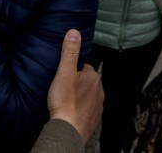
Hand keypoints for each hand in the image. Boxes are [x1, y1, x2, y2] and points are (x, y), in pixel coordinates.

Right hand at [47, 29, 103, 143]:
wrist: (68, 130)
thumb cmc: (64, 101)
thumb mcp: (64, 72)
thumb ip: (69, 52)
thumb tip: (74, 32)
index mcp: (94, 77)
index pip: (83, 66)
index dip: (71, 69)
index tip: (62, 75)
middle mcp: (100, 91)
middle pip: (85, 80)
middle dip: (76, 82)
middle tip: (61, 87)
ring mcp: (98, 106)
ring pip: (87, 95)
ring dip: (78, 95)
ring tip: (64, 99)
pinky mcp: (94, 119)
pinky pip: (87, 109)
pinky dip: (80, 108)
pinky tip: (69, 110)